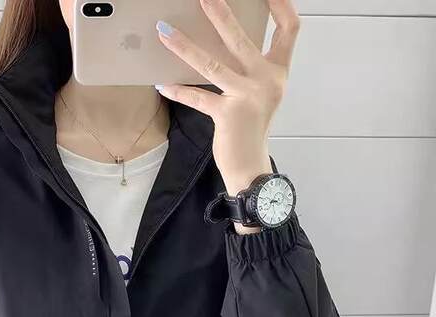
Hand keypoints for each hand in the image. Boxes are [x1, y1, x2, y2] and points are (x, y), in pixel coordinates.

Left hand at [155, 0, 299, 233]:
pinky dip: (179, 91)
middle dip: (220, 14)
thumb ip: (251, 71)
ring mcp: (247, 97)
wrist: (251, 167)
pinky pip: (197, 97)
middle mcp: (266, 81)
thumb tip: (223, 46)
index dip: (281, 6)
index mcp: (278, 73)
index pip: (289, 30)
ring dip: (185, 47)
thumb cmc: (252, 130)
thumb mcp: (261, 96)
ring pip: (212, 64)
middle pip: (242, 38)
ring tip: (164, 31)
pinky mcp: (227, 114)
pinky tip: (162, 84)